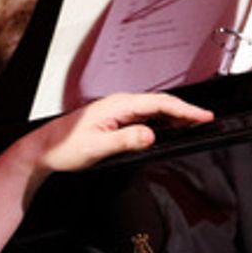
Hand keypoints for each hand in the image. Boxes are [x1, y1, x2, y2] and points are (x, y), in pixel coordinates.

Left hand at [27, 91, 213, 176]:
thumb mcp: (97, 147)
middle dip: (185, 111)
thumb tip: (150, 135)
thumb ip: (125, 140)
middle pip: (161, 103)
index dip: (185, 110)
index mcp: (117, 105)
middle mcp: (118, 104)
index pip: (160, 103)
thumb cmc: (65, 146)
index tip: (204, 116)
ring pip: (154, 109)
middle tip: (206, 120)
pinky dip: (161, 121)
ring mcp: (117, 110)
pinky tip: (167, 129)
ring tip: (193, 124)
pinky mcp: (114, 119)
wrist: (45, 149)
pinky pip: (144, 116)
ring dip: (174, 116)